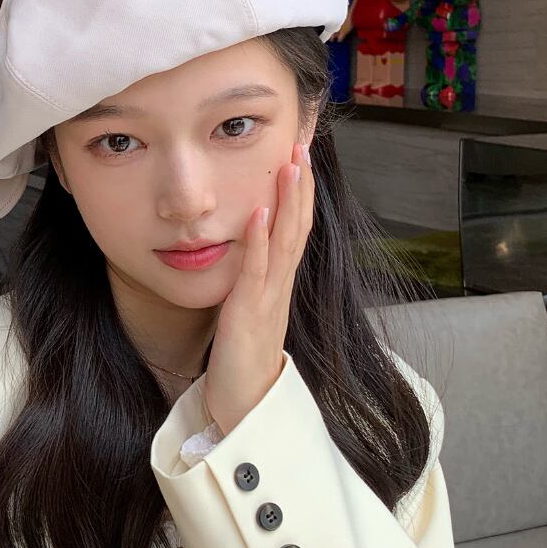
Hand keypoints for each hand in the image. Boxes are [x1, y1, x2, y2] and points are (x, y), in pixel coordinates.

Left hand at [203, 140, 314, 435]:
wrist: (245, 407)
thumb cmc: (243, 360)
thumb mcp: (249, 310)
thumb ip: (251, 281)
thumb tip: (246, 250)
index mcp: (279, 282)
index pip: (295, 227)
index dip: (300, 190)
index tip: (299, 153)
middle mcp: (280, 285)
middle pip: (297, 225)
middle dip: (300, 182)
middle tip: (303, 141)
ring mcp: (268, 298)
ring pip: (283, 241)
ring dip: (287, 200)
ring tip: (289, 163)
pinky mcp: (249, 314)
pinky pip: (255, 271)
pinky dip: (257, 239)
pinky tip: (257, 211)